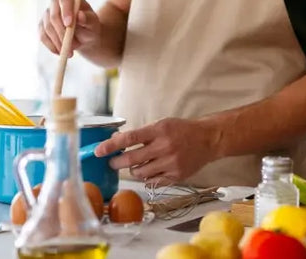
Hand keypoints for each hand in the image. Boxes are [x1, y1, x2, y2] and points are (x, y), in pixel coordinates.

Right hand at [38, 0, 100, 56]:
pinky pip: (43, 36)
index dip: (66, 10)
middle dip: (62, 33)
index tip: (69, 24)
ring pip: (48, 28)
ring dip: (59, 42)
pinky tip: (60, 52)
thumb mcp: (94, 24)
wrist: (84, 37)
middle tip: (73, 46)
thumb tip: (80, 16)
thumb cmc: (90, 27)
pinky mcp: (41, 26)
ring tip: (71, 51)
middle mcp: (56, 2)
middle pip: (54, 15)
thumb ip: (89, 19)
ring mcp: (47, 14)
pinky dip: (51, 46)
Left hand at [94, 118, 219, 184]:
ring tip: (137, 165)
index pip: (129, 139)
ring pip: (140, 173)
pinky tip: (151, 170)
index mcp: (159, 130)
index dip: (111, 145)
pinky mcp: (176, 176)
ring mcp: (170, 163)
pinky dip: (148, 177)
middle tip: (112, 163)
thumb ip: (141, 133)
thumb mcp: (162, 124)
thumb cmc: (181, 130)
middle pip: (132, 159)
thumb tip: (116, 141)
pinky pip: (153, 182)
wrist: (208, 140)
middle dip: (117, 162)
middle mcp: (164, 147)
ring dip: (133, 171)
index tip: (97, 151)